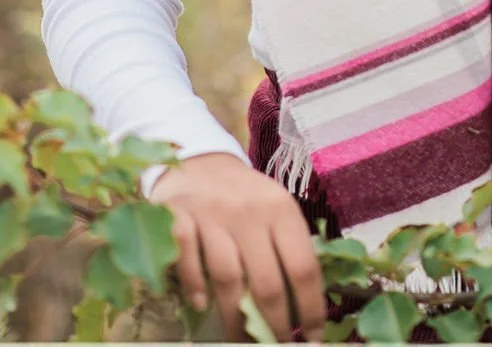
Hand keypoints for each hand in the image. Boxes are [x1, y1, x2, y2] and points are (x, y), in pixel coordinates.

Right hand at [151, 152, 325, 341]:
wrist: (200, 163)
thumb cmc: (245, 197)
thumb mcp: (276, 210)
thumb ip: (289, 248)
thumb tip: (308, 305)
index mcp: (281, 209)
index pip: (303, 267)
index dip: (310, 309)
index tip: (314, 338)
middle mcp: (249, 212)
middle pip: (266, 282)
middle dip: (274, 326)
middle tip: (278, 346)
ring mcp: (212, 215)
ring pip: (228, 279)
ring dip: (236, 321)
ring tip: (243, 343)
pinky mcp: (178, 218)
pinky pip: (187, 259)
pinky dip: (194, 286)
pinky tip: (201, 306)